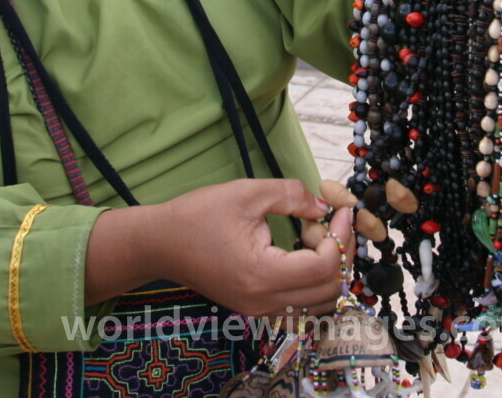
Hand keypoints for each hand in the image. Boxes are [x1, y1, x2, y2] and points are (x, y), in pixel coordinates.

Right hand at [89, 179, 349, 318]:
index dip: (341, 236)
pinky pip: (303, 301)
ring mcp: (261, 309)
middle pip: (330, 289)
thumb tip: (324, 205)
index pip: (324, 267)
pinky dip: (315, 277)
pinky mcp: (258, 307)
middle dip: (340, 251)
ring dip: (330, 267)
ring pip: (320, 300)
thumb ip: (291, 195)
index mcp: (262, 275)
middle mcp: (265, 302)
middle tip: (327, 220)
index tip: (342, 209)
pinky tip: (303, 248)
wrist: (159, 244)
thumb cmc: (197, 216)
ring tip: (313, 233)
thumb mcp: (246, 193)